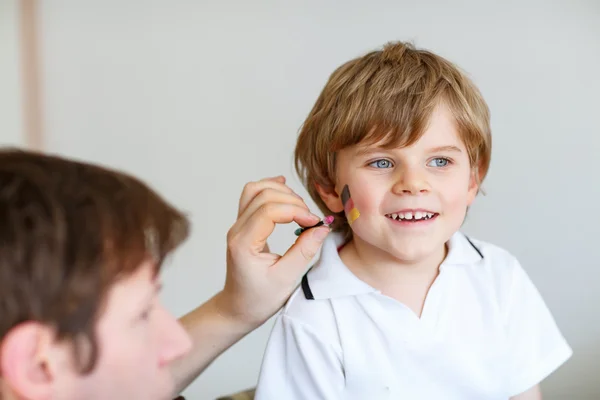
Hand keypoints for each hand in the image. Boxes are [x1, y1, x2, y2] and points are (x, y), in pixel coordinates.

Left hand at [215, 176, 329, 328]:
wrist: (238, 308)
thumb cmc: (259, 299)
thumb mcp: (286, 278)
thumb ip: (304, 251)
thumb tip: (321, 227)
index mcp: (244, 244)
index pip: (269, 211)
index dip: (295, 210)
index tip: (314, 222)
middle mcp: (237, 230)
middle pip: (263, 195)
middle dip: (291, 200)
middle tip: (310, 219)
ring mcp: (238, 225)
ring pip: (255, 190)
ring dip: (281, 192)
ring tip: (300, 207)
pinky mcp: (243, 225)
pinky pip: (252, 197)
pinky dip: (270, 189)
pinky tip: (285, 189)